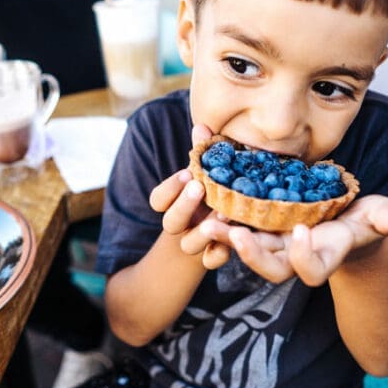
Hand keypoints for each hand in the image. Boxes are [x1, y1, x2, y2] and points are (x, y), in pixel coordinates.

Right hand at [149, 124, 222, 265]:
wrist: (219, 234)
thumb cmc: (213, 195)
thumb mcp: (207, 174)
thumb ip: (202, 152)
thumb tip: (203, 125)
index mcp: (174, 204)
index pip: (158, 200)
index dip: (169, 188)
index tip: (187, 173)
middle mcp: (181, 225)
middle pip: (170, 222)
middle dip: (184, 205)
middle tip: (199, 188)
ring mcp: (195, 243)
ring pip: (189, 245)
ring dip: (204, 230)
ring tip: (224, 214)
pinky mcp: (213, 257)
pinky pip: (211, 262)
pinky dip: (219, 255)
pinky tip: (230, 244)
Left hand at [196, 195, 387, 284]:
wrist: (346, 222)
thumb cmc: (367, 220)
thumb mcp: (380, 217)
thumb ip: (386, 218)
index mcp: (324, 256)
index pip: (311, 271)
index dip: (304, 257)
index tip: (301, 231)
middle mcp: (295, 255)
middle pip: (270, 269)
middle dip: (252, 255)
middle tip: (236, 234)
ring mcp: (276, 243)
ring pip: (247, 248)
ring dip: (226, 235)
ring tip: (207, 219)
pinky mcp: (261, 227)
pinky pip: (238, 225)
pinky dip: (223, 212)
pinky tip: (208, 191)